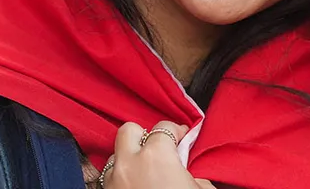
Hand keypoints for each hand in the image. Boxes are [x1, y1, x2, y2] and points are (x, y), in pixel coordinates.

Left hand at [100, 121, 214, 188]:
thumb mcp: (201, 187)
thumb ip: (193, 170)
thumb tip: (189, 170)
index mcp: (156, 155)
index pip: (164, 127)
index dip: (177, 131)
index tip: (183, 137)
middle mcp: (129, 163)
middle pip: (129, 130)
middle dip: (143, 135)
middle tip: (158, 147)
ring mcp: (112, 179)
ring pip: (115, 154)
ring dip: (129, 158)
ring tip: (144, 170)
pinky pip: (109, 176)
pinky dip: (120, 176)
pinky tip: (135, 183)